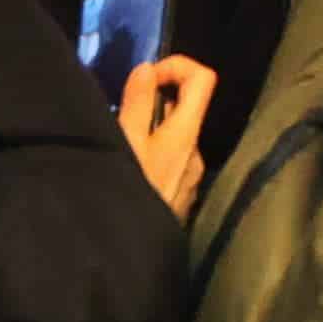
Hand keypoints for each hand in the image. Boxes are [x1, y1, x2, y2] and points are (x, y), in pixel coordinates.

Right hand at [115, 56, 215, 214]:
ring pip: (175, 137)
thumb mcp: (124, 144)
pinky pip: (171, 160)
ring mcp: (191, 176)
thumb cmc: (127, 193)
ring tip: (118, 146)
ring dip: (150, 131)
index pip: (204, 78)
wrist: (131, 255)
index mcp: (186, 134)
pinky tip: (127, 171)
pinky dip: (152, 154)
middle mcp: (197, 152)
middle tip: (120, 115)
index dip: (177, 66)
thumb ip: (136, 105)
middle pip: (185, 107)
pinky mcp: (181, 195)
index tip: (145, 79)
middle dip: (154, 102)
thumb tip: (147, 69)